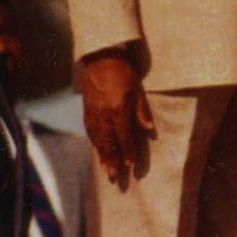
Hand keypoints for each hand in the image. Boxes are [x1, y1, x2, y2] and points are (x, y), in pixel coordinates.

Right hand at [82, 50, 154, 182]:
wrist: (101, 58)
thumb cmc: (123, 72)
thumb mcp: (138, 89)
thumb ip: (142, 111)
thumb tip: (149, 130)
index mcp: (118, 109)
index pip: (124, 135)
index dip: (128, 150)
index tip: (131, 164)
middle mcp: (104, 114)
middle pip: (109, 142)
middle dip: (112, 160)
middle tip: (115, 177)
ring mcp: (93, 113)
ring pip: (98, 139)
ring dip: (102, 156)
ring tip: (106, 170)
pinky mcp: (86, 110)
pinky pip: (90, 131)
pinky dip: (95, 144)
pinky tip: (98, 151)